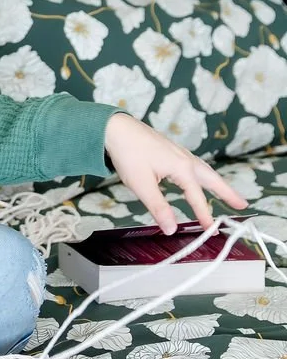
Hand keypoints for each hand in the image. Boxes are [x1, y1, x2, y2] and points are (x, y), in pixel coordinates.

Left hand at [103, 112, 247, 233]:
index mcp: (181, 167)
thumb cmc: (128, 154)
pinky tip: (199, 180)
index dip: (204, 215)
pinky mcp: (171, 151)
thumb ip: (159, 207)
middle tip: (242, 205)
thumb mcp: (142, 185)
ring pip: (204, 171)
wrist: (116, 128)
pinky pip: (194, 165)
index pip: (196, 197)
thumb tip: (172, 228)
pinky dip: (203, 175)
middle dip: (227, 193)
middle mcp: (185, 159)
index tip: (212, 230)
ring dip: (217, 183)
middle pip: (211, 179)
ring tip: (228, 195)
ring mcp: (179, 153)